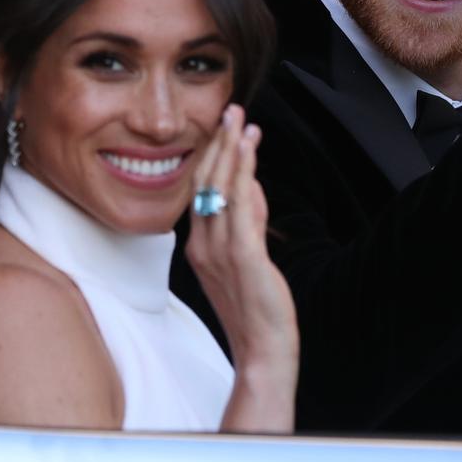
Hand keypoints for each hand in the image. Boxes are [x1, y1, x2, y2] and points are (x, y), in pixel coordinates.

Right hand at [185, 103, 297, 431]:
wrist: (262, 351)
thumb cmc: (256, 309)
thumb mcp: (248, 258)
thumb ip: (249, 222)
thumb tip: (253, 187)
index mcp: (199, 246)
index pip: (202, 191)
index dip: (213, 157)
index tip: (225, 129)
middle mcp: (203, 245)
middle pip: (206, 183)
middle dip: (219, 144)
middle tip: (231, 110)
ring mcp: (220, 250)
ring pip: (221, 188)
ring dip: (231, 150)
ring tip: (240, 120)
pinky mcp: (243, 256)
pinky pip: (240, 206)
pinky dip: (243, 173)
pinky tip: (249, 151)